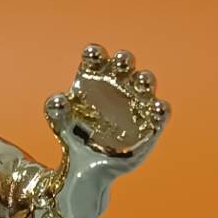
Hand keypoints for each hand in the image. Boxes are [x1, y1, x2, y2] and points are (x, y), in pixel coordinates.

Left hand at [45, 44, 169, 174]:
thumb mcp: (61, 124)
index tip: (92, 55)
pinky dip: (160, 109)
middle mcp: (118, 83)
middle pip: (124, 62)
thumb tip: (58, 100)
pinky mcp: (150, 122)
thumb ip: (57, 111)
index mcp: (95, 77)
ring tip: (142, 80)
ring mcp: (136, 101)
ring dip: (145, 79)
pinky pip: (160, 112)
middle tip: (121, 61)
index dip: (96, 53)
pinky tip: (157, 108)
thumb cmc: (75, 135)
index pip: (96, 57)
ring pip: (146, 82)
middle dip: (124, 59)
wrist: (89, 163)